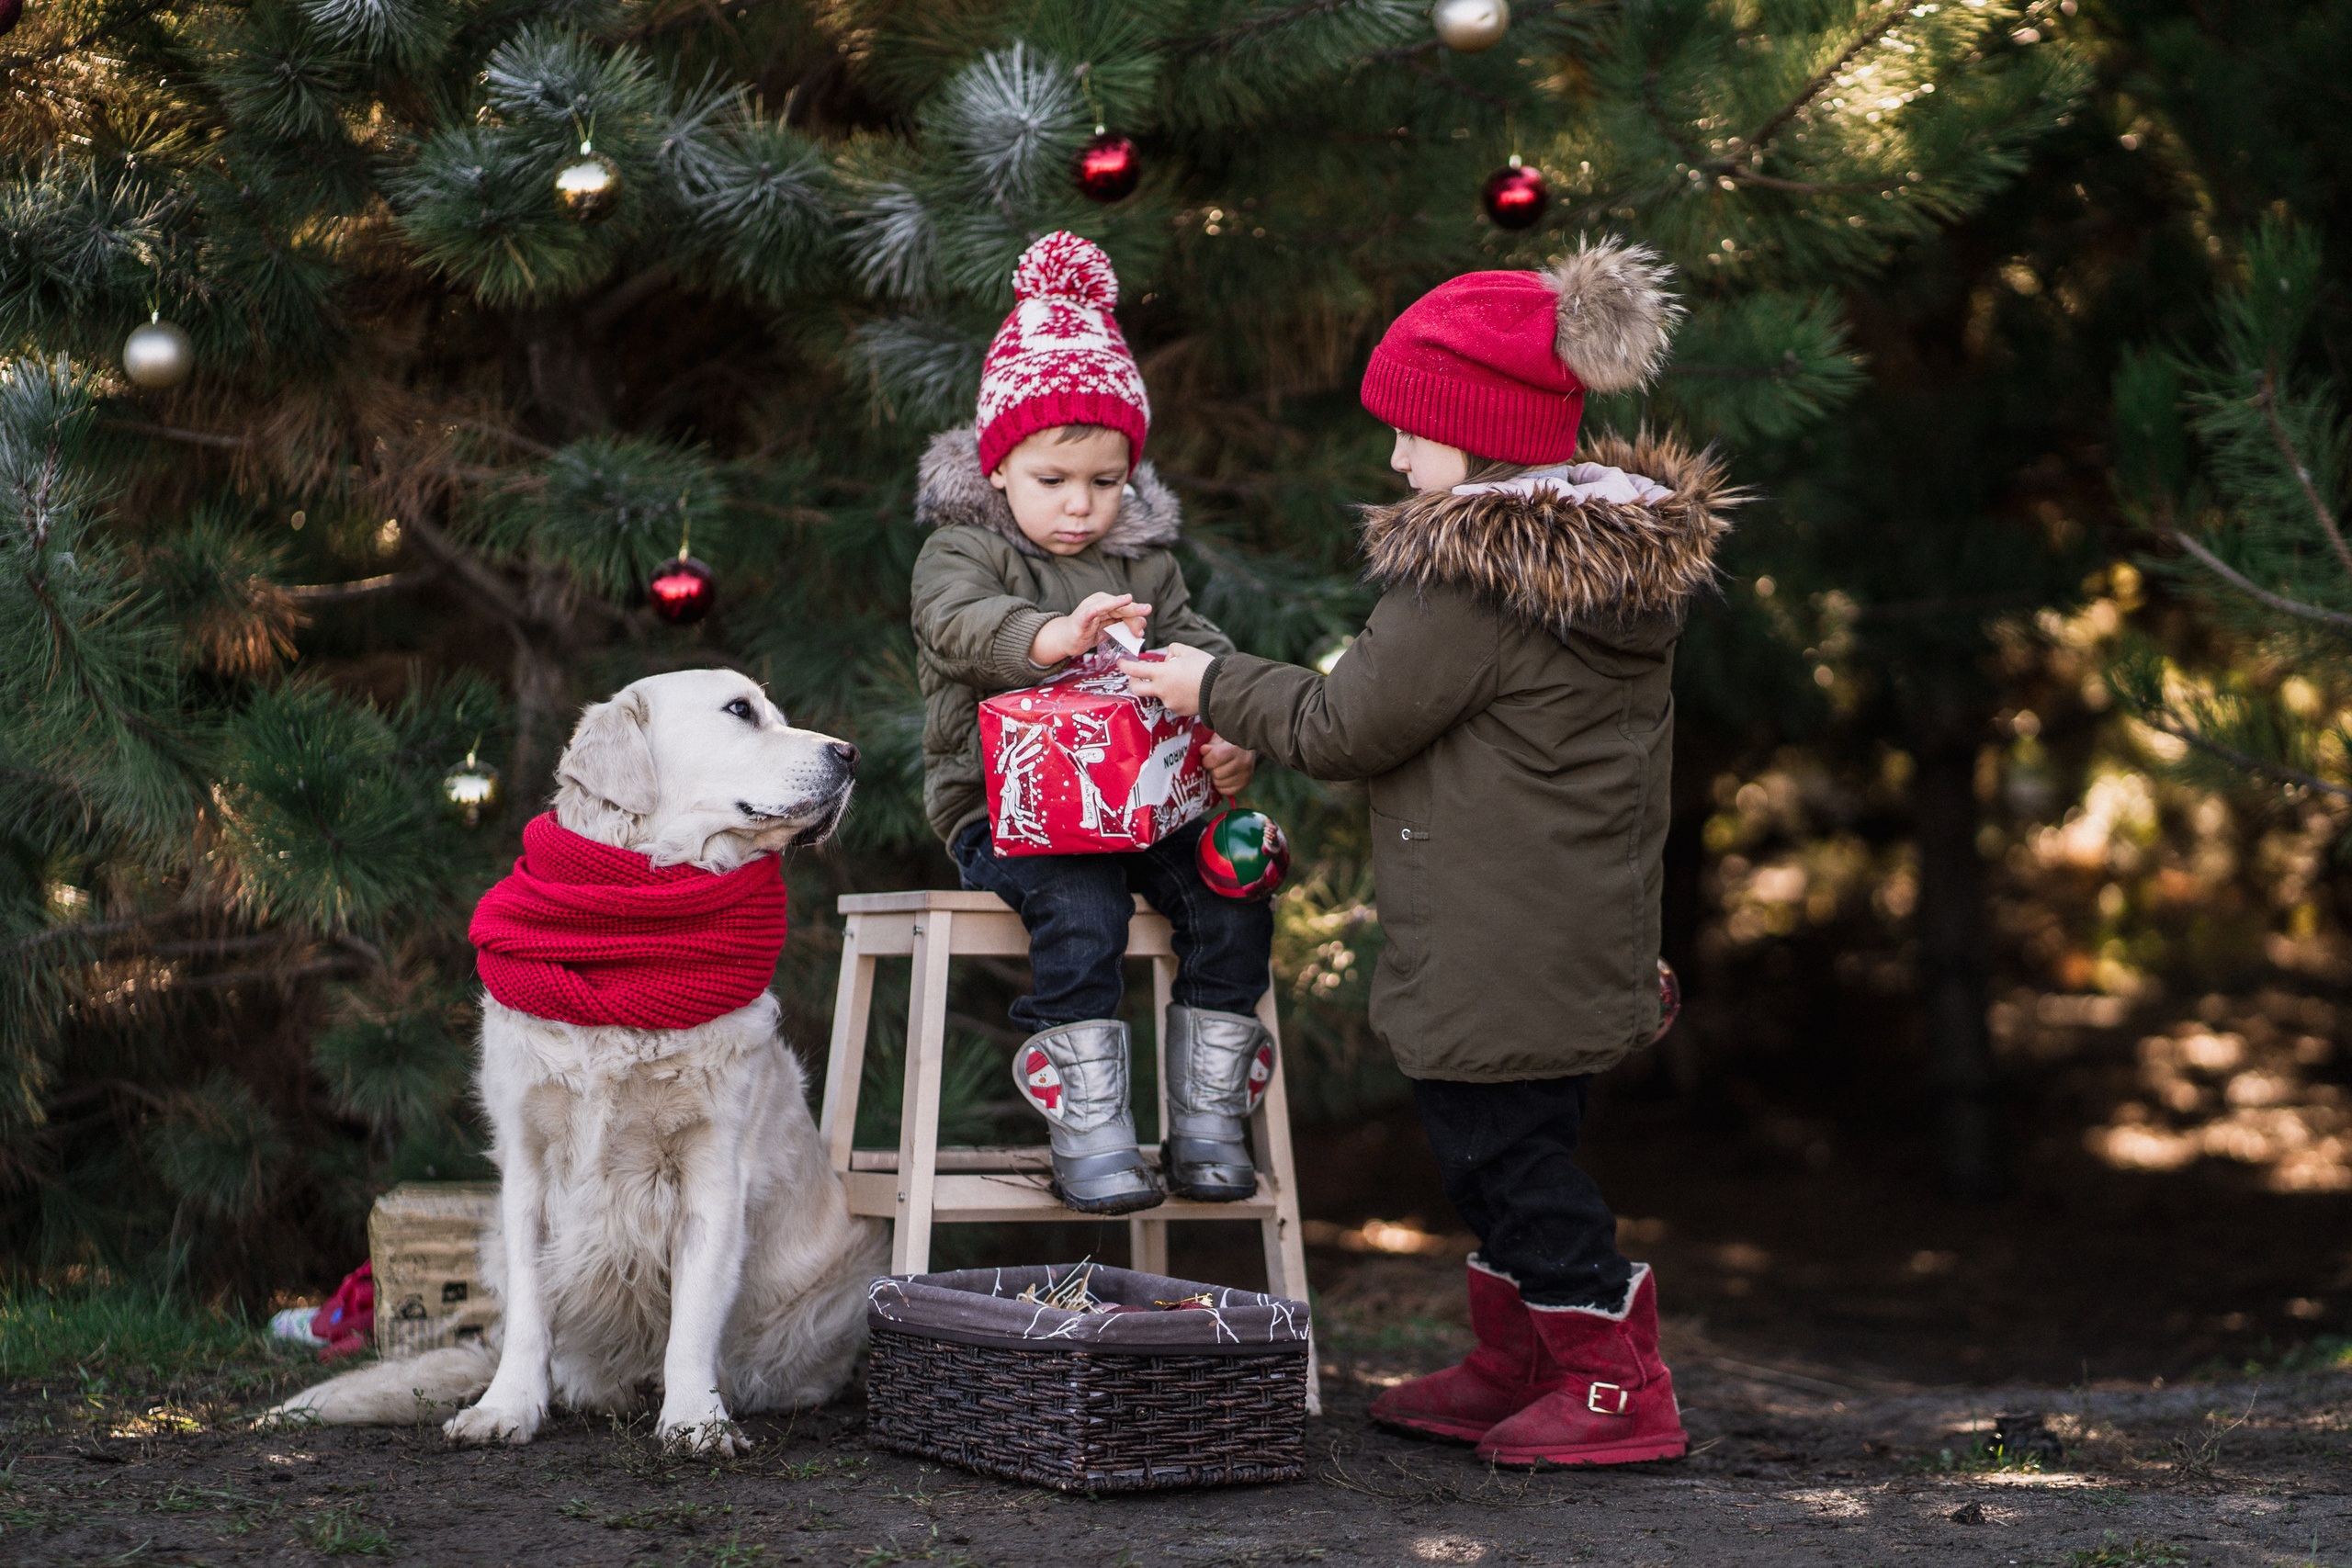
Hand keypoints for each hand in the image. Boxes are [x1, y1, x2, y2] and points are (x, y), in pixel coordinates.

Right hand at [1030, 592, 1150, 665]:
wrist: (1066, 640)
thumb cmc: (1088, 633)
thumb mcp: (1109, 630)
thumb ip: (1124, 626)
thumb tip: (1143, 623)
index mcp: (1107, 604)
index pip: (1126, 609)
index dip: (1136, 617)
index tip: (1142, 631)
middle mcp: (1099, 602)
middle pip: (1120, 607)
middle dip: (1134, 609)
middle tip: (1148, 609)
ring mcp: (1089, 608)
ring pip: (1108, 606)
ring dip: (1121, 605)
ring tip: (1131, 601)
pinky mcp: (1081, 617)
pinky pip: (1091, 612)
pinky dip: (1098, 608)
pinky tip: (1104, 607)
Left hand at [1119, 642, 1214, 715]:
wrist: (1223, 690)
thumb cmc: (1206, 668)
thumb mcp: (1189, 651)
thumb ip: (1173, 651)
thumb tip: (1168, 659)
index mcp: (1162, 673)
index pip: (1135, 670)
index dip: (1125, 666)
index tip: (1121, 663)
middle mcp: (1162, 690)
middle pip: (1137, 689)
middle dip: (1133, 682)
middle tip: (1136, 677)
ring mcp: (1169, 703)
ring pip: (1158, 694)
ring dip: (1162, 687)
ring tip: (1181, 680)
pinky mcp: (1178, 712)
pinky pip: (1171, 702)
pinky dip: (1175, 696)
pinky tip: (1187, 690)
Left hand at [1202, 736, 1254, 795]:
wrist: (1245, 748)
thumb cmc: (1228, 742)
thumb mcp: (1219, 738)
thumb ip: (1210, 744)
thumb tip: (1203, 750)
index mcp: (1236, 748)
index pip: (1216, 758)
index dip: (1206, 760)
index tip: (1206, 758)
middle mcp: (1244, 762)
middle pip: (1217, 774)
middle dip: (1211, 769)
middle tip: (1214, 764)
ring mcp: (1246, 775)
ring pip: (1220, 784)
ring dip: (1215, 778)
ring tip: (1219, 769)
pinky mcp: (1246, 784)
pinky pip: (1226, 791)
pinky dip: (1221, 786)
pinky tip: (1223, 776)